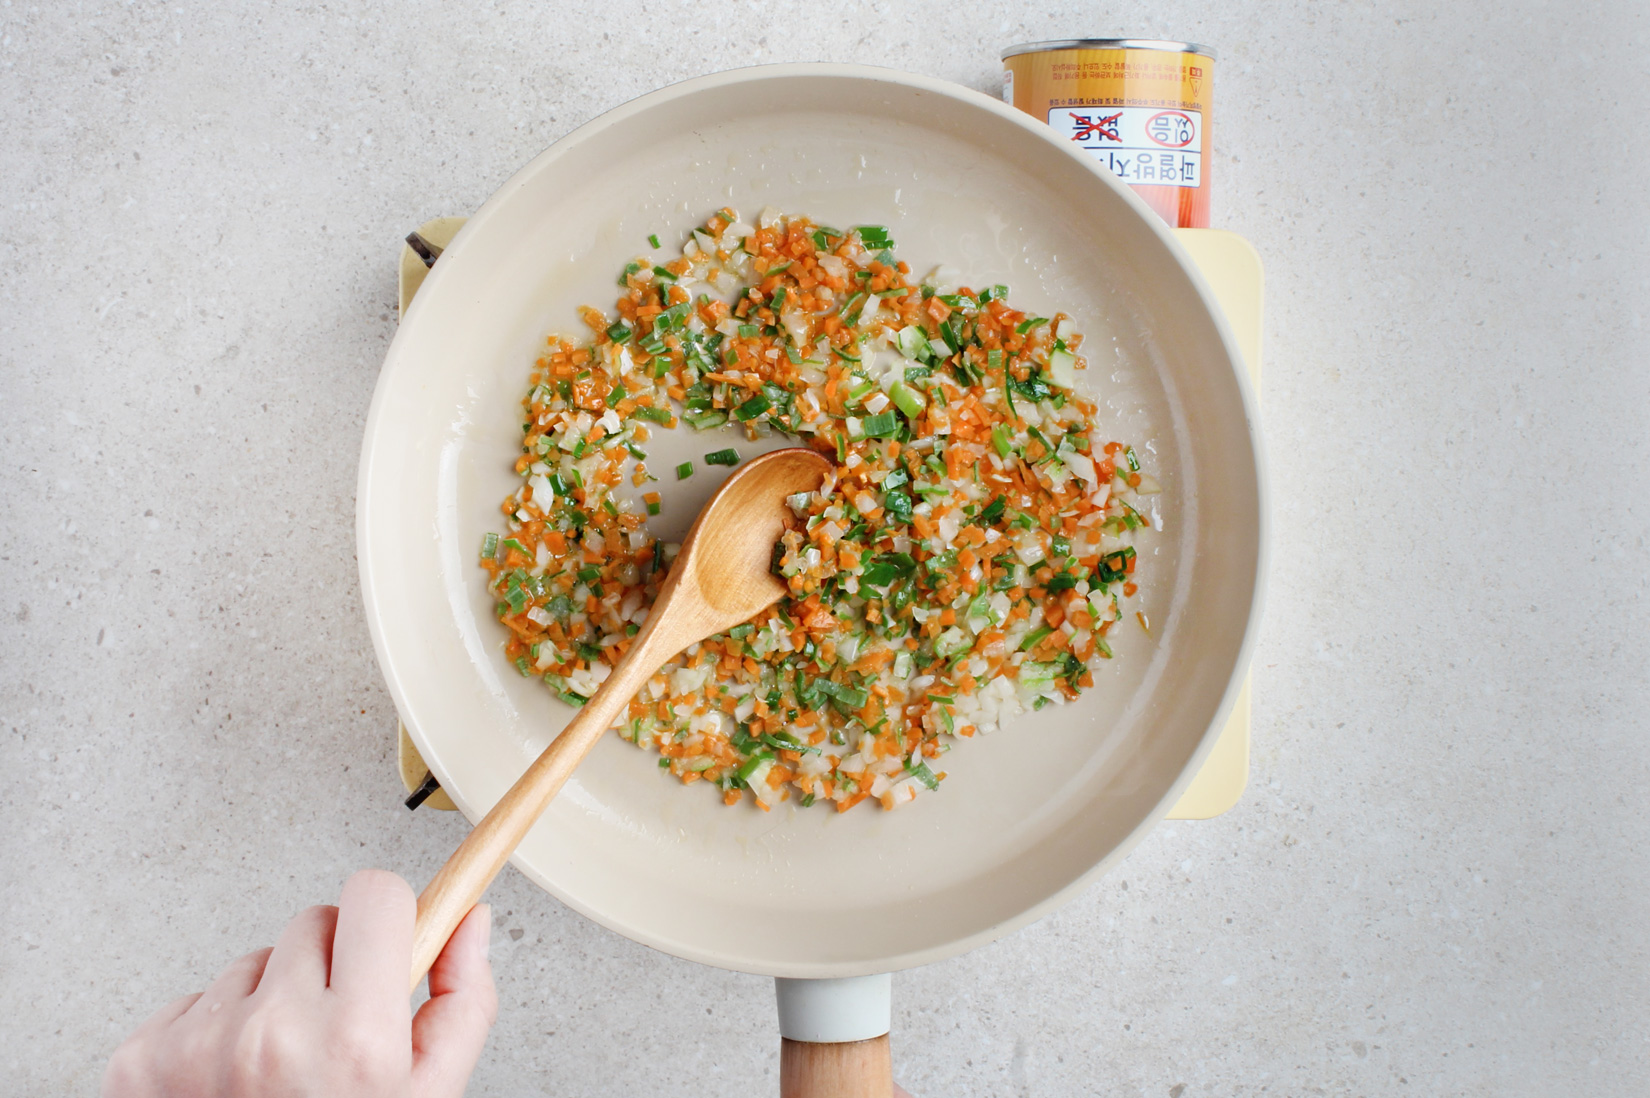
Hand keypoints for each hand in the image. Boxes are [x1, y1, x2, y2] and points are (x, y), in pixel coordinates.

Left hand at [103, 870, 496, 1097]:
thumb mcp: (429, 1097)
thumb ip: (462, 1004)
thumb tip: (468, 924)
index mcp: (355, 1041)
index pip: (376, 894)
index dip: (389, 919)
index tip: (388, 946)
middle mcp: (273, 1034)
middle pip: (315, 921)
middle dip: (331, 965)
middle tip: (334, 1034)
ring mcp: (199, 1045)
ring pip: (253, 963)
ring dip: (270, 1002)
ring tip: (278, 1072)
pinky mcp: (139, 1059)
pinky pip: (195, 1002)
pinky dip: (214, 1035)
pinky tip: (229, 1085)